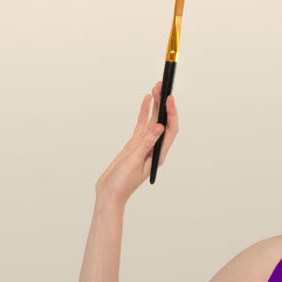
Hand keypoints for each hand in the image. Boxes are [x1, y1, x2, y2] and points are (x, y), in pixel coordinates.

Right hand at [94, 83, 178, 208]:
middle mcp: (154, 149)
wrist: (109, 194)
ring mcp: (144, 146)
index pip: (170, 130)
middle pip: (162, 123)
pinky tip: (145, 101)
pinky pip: (141, 125)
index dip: (171, 112)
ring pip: (152, 121)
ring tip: (154, 89)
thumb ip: (145, 144)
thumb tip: (158, 127)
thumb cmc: (121, 184)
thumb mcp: (133, 162)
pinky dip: (143, 113)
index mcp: (157, 155)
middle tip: (161, 87)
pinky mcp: (134, 145)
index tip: (168, 97)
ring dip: (154, 106)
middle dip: (163, 104)